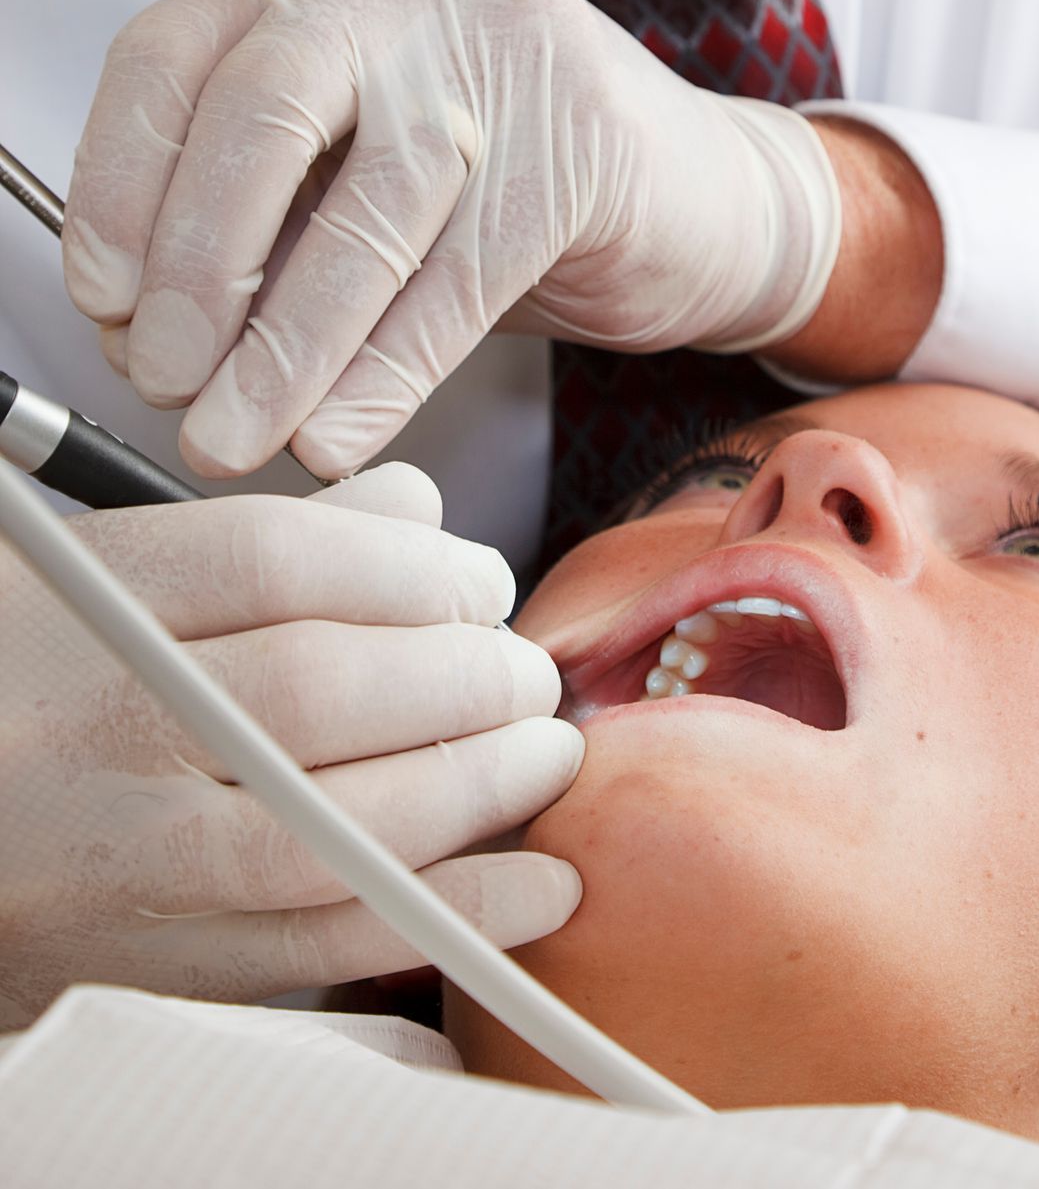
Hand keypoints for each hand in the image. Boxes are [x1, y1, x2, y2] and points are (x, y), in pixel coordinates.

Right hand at [0, 466, 582, 1027]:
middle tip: (527, 673)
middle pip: (316, 691)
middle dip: (461, 678)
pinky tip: (535, 890)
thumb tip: (422, 516)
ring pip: (324, 829)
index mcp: (87, 604)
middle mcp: (91, 728)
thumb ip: (261, 536)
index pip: (277, 562)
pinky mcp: (136, 963)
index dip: (412, 568)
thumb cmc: (29, 672)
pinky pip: (308, 952)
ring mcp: (110, 856)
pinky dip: (441, 920)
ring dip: (471, 792)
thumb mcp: (102, 568)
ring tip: (544, 756)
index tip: (481, 581)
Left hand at [63, 0, 839, 477]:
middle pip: (266, 104)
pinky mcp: (588, 135)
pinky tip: (342, 434)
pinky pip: (466, 270)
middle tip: (163, 378)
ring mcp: (510, 43)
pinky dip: (389, 368)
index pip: (180, 49)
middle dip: (199, 261)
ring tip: (240, 436)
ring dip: (289, 344)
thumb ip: (263, 223)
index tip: (101, 298)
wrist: (703, 195)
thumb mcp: (361, 177)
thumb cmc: (508, 189)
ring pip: (372, 202)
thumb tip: (141, 332)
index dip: (119, 179)